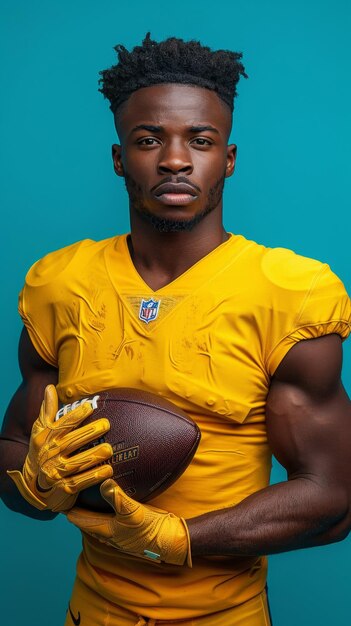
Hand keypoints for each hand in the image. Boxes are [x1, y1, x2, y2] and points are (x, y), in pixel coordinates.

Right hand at [7, 385, 112, 511]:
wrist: (33, 485)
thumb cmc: (42, 451)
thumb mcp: (40, 431)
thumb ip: (47, 410)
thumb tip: (49, 387)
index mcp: (46, 438)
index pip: (62, 425)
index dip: (75, 415)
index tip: (89, 406)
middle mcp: (50, 454)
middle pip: (71, 442)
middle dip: (88, 433)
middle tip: (106, 424)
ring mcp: (56, 472)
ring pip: (77, 463)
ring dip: (93, 456)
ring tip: (109, 449)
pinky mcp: (64, 488)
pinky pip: (80, 482)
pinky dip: (94, 477)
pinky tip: (108, 471)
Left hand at [67, 479, 191, 566]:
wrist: (170, 540)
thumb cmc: (150, 529)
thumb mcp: (133, 511)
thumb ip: (117, 497)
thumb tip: (103, 482)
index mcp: (104, 530)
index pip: (78, 518)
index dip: (68, 507)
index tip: (57, 494)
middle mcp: (108, 533)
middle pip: (85, 520)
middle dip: (76, 507)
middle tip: (68, 489)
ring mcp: (118, 532)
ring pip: (96, 519)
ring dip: (89, 508)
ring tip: (83, 492)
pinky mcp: (128, 528)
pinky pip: (109, 518)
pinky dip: (103, 508)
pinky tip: (107, 499)